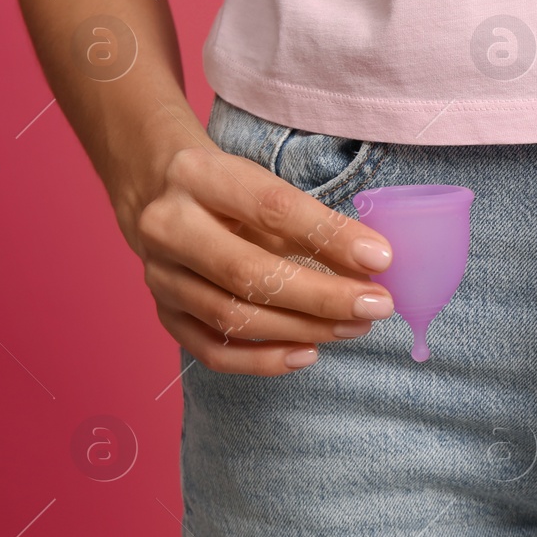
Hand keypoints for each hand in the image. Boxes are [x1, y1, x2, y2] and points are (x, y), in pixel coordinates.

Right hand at [127, 141, 395, 375]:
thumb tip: (372, 264)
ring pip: (233, 317)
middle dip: (322, 296)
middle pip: (248, 273)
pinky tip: (307, 354)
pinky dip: (263, 360)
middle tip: (375, 306)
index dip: (330, 237)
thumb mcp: (265, 186)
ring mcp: (159, 276)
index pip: (272, 210)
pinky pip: (212, 351)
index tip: (380, 258)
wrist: (155, 192)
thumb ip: (313, 223)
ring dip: (303, 329)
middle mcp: (168, 226)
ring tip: (354, 327)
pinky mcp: (162, 314)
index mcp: (199, 176)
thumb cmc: (228, 191)